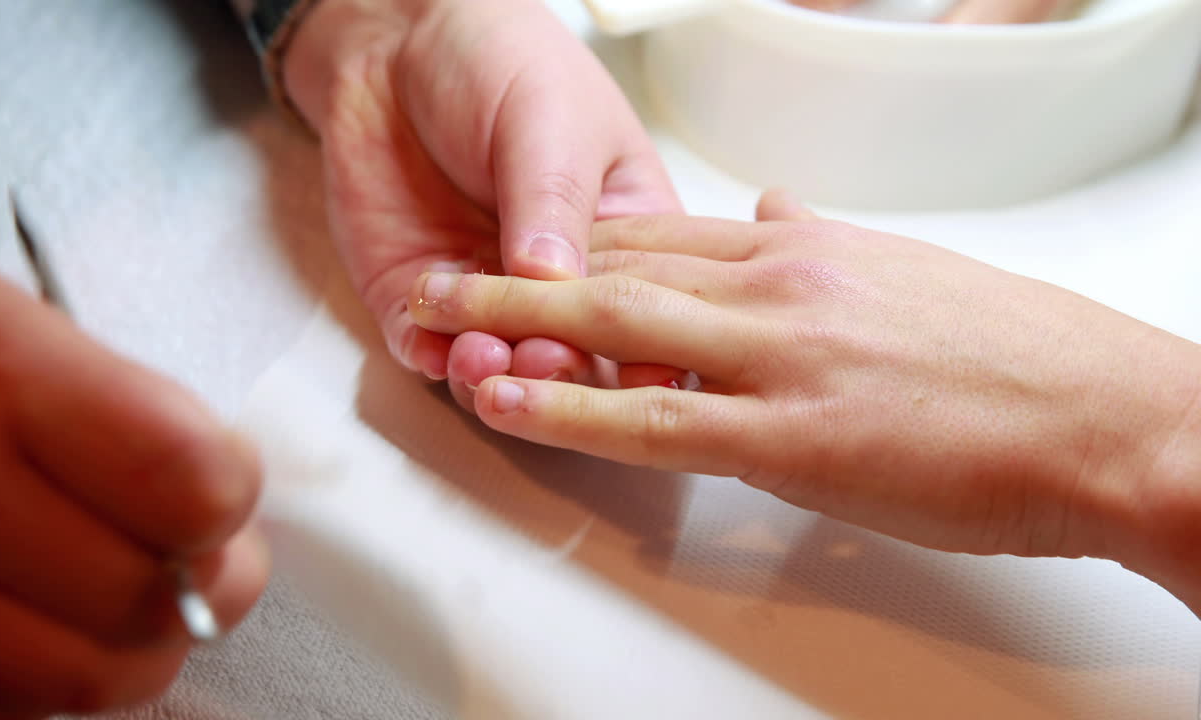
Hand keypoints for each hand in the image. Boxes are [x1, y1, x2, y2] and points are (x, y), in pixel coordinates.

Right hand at [0, 244, 268, 717]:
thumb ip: (108, 398)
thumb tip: (213, 479)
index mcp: (0, 383)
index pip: (191, 483)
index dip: (229, 491)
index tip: (222, 478)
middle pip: (152, 602)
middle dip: (202, 582)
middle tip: (198, 554)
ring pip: (80, 680)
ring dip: (129, 644)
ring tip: (119, 592)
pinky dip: (29, 684)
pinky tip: (21, 623)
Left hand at [283, 0, 680, 407]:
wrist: (394, 41)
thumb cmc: (500, 61)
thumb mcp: (550, 122)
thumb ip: (552, 202)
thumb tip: (555, 280)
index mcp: (624, 236)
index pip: (647, 310)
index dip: (645, 346)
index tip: (635, 367)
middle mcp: (558, 280)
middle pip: (574, 355)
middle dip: (560, 370)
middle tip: (546, 356)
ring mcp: (488, 295)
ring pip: (500, 369)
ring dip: (494, 376)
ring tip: (483, 355)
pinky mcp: (417, 301)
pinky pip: (426, 350)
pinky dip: (433, 359)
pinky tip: (437, 348)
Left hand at [407, 192, 1200, 612]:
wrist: (1110, 418)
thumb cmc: (1021, 360)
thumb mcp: (909, 274)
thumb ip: (825, 241)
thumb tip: (777, 207)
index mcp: (808, 246)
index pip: (660, 227)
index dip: (573, 240)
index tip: (516, 249)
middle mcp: (784, 280)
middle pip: (619, 259)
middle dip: (517, 266)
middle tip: (441, 274)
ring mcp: (782, 352)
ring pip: (617, 323)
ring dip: (514, 322)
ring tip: (436, 323)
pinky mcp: (793, 432)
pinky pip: (654, 416)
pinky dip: (569, 408)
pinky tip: (506, 401)